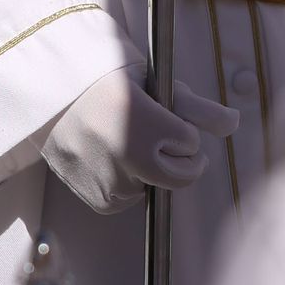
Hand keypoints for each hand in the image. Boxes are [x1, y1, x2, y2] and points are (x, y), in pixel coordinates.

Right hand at [41, 68, 238, 215]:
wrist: (50, 96)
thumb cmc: (108, 83)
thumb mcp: (154, 84)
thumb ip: (197, 108)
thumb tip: (234, 123)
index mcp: (141, 121)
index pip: (189, 142)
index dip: (181, 128)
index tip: (160, 113)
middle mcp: (125, 156)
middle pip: (181, 175)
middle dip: (179, 157)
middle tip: (157, 135)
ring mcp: (109, 181)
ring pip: (154, 188)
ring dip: (149, 171)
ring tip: (122, 140)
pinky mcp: (96, 199)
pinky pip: (128, 200)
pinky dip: (126, 184)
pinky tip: (108, 157)